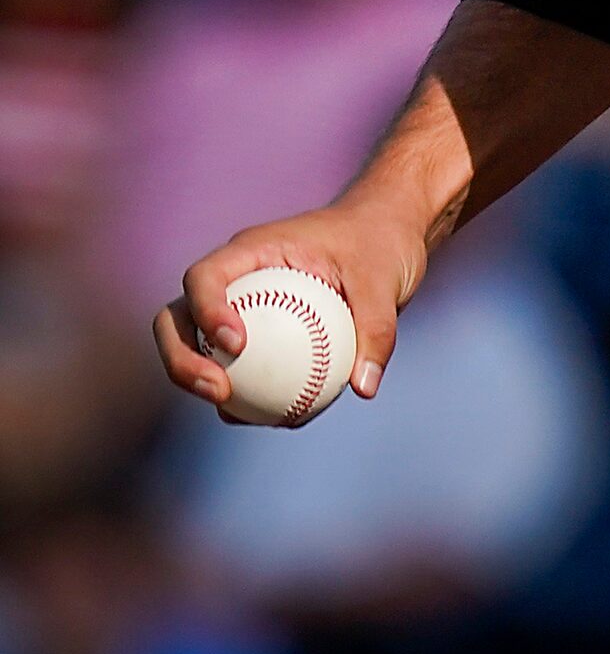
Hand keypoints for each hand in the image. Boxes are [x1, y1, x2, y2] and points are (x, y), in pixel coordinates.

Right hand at [153, 192, 429, 411]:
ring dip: (199, 381)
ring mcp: (237, 304)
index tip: (237, 345)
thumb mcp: (387, 279)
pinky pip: (237, 365)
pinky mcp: (253, 330)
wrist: (386, 234)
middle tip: (218, 391)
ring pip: (194, 346)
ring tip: (232, 414)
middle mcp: (234, 277)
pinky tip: (269, 419)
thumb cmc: (381, 244)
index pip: (205, 276)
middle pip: (178, 317)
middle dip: (181, 358)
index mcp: (253, 250)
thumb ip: (377, 329)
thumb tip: (363, 388)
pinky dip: (243, 392)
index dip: (205, 311)